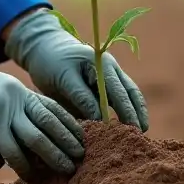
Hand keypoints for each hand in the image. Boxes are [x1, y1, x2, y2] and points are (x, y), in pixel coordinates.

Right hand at [0, 45, 84, 180]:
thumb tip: (51, 135)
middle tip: (72, 168)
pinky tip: (0, 164)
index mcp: (23, 94)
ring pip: (20, 152)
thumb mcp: (9, 90)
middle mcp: (13, 107)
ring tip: (37, 178)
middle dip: (60, 153)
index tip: (83, 146)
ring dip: (31, 170)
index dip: (71, 131)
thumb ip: (28, 108)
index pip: (54, 114)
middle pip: (43, 134)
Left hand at [4, 9, 148, 130]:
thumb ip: (81, 98)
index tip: (129, 129)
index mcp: (102, 65)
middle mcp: (111, 70)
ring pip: (129, 96)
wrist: (43, 47)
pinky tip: (124, 128)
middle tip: (140, 135)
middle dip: (136, 114)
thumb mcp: (63, 78)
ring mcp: (110, 76)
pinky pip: (118, 99)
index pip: (118, 91)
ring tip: (140, 134)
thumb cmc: (51, 62)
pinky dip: (124, 112)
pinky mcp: (104, 86)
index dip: (125, 111)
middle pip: (130, 93)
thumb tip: (100, 120)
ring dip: (135, 113)